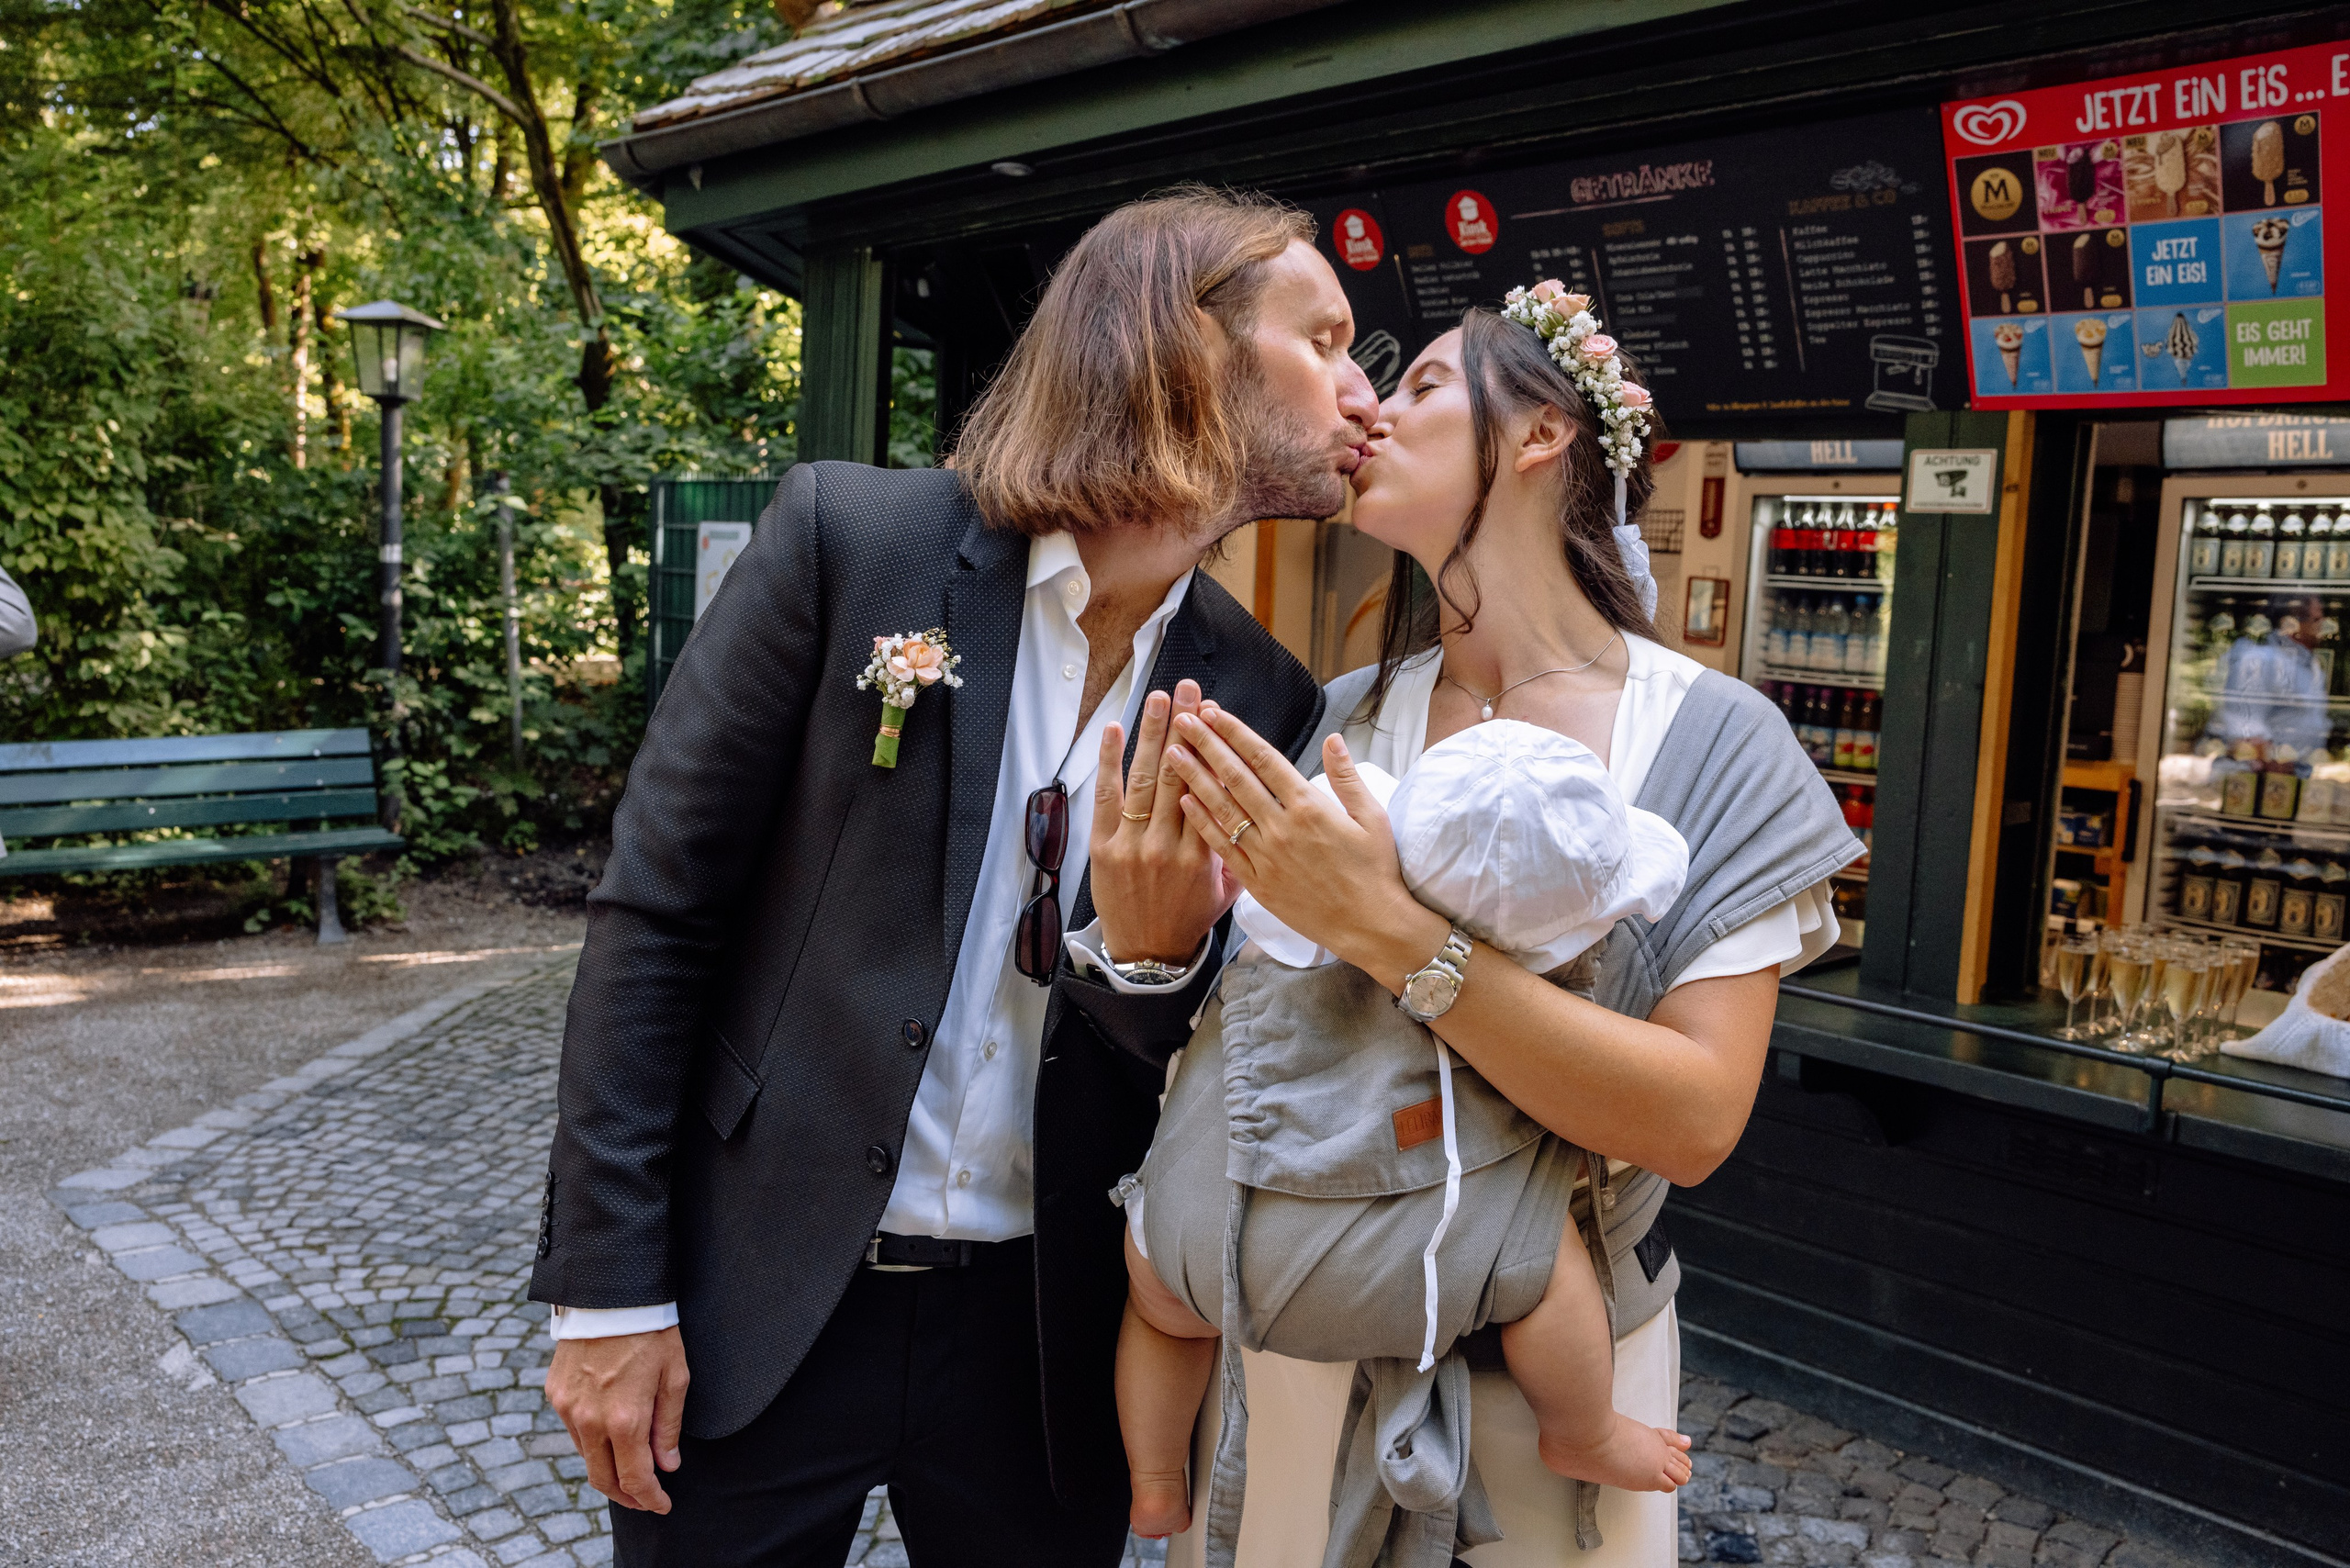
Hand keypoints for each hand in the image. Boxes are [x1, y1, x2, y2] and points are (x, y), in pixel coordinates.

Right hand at [547, 1327, 689, 1512]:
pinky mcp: (556, 1393)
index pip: (634, 1478)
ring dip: (607, 1467)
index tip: (662, 1504)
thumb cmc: (651, 1331)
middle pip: (602, 1478)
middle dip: (625, 1495)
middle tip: (645, 1497)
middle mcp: (590, 1420)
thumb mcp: (675, 1376)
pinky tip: (609, 1432)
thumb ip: (668, 1426)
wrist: (610, 1293)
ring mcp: (568, 1407)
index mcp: (624, 1419)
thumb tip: (667, 1464)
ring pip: (585, 1456)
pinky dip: (591, 1440)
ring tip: (630, 1465)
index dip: (649, 1498)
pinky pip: (573, 1430)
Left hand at [1091, 679, 1238, 965]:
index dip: (1214, 747)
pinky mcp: (1104, 849)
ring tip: (1158, 697)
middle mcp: (1168, 846)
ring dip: (1150, 733)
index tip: (1216, 715)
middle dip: (1184, 726)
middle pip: (1178, 773)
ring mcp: (1133, 846)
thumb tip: (1255, 813)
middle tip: (1188, 689)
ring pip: (1144, 779)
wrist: (1148, 956)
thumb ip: (1237, 850)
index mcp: (1203, 855)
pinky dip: (1109, 763)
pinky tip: (1115, 731)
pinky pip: (1106, 798)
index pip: (1211, 788)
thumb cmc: (1191, 920)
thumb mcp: (1227, 892)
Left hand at [1164, 707, 1444, 986]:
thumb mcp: (1372, 817)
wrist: (1371, 926)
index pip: (1263, 759)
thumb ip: (1347, 776)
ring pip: (1223, 810)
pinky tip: (1185, 803)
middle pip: (1236, 778)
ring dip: (1195, 779)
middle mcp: (1282, 828)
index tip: (1212, 712)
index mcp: (1310, 806)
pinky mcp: (1258, 884)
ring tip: (1172, 753)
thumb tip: (1332, 738)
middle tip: (1182, 720)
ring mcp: (1267, 856)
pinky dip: (1204, 824)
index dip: (1234, 732)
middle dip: (1206, 745)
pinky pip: (1224, 849)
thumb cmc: (1376, 870)